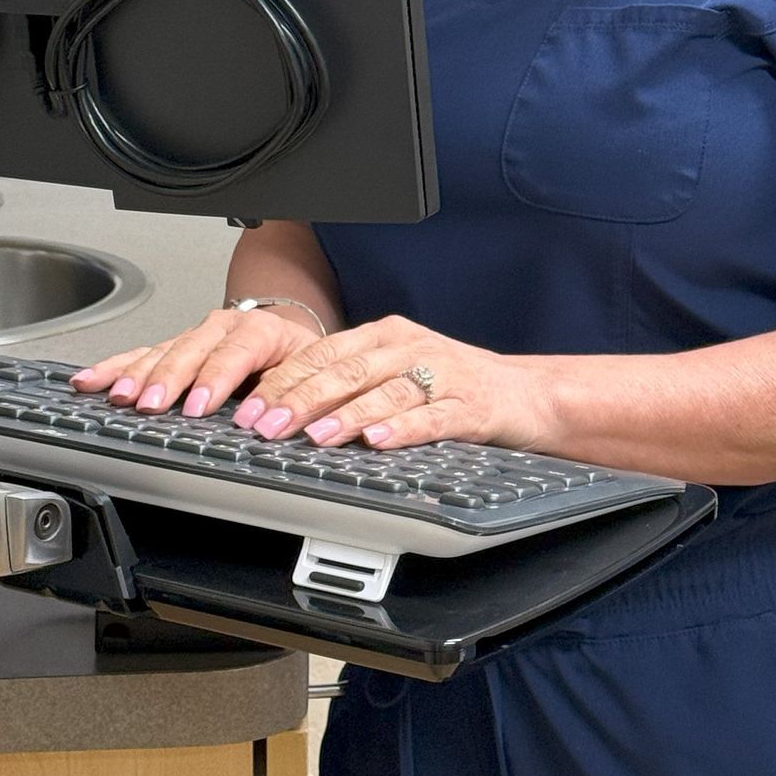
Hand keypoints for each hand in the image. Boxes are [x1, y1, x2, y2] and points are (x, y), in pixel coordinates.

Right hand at [70, 304, 320, 420]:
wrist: (288, 340)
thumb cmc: (297, 362)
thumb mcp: (306, 375)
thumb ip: (288, 394)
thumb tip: (270, 419)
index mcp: (260, 330)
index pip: (236, 351)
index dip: (215, 378)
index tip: (199, 405)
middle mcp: (223, 328)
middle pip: (191, 350)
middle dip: (168, 378)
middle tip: (151, 403)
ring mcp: (195, 337)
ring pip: (161, 352)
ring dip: (137, 375)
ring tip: (120, 396)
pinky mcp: (175, 348)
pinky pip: (140, 354)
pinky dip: (115, 368)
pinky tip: (92, 379)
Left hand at [239, 314, 558, 455]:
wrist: (526, 393)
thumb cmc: (454, 385)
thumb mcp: (398, 370)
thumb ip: (350, 379)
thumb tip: (283, 404)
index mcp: (387, 335)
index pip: (324, 353)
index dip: (283, 380)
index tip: (249, 406)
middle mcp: (411, 348)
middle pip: (347, 371)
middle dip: (300, 399)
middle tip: (266, 424)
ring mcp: (442, 375)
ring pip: (384, 392)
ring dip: (345, 415)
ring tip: (314, 436)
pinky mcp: (468, 406)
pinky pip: (431, 417)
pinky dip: (402, 429)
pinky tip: (378, 440)